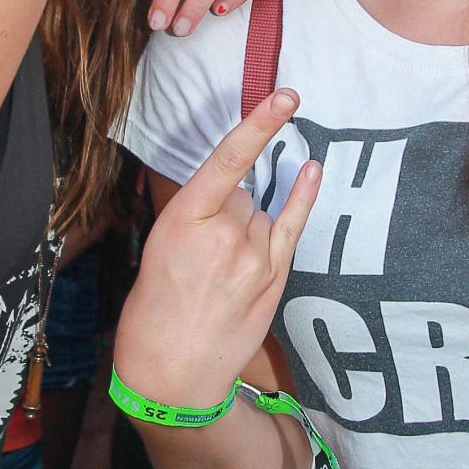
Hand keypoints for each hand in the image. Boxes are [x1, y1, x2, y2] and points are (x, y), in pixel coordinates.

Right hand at [114, 90, 321, 404]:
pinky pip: (292, 225)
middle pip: (242, 194)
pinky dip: (302, 198)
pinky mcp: (274, 277)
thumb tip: (231, 190)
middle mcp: (224, 234)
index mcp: (183, 221)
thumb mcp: (160, 247)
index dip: (258, 125)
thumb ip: (196, 216)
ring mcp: (253, 257)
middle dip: (227, 212)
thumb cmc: (155, 308)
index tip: (284, 96)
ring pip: (259, 215)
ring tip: (222, 270)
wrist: (171, 372)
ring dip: (246, 228)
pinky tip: (312, 170)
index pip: (227, 161)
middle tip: (202, 254)